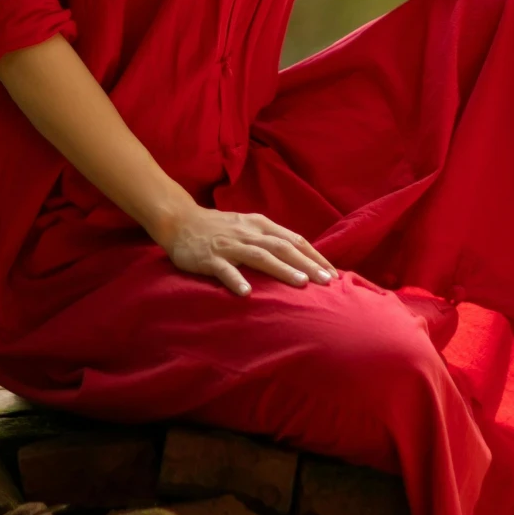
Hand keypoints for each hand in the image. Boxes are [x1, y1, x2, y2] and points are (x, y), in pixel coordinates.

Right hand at [162, 205, 336, 297]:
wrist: (180, 220)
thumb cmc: (219, 228)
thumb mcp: (248, 227)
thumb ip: (271, 239)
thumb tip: (301, 258)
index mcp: (260, 225)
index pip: (294, 239)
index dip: (314, 256)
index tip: (333, 273)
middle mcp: (248, 233)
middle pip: (283, 247)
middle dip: (307, 264)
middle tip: (328, 280)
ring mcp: (229, 245)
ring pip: (259, 256)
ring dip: (282, 269)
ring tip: (301, 284)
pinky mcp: (209, 257)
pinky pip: (224, 269)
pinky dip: (236, 280)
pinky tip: (247, 293)